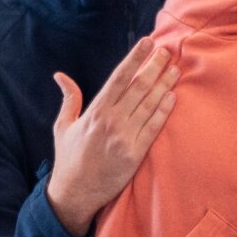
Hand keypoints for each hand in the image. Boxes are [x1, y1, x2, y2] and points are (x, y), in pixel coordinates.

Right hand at [46, 38, 178, 236]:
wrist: (75, 193)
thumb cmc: (69, 159)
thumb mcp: (62, 126)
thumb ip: (68, 99)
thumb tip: (60, 76)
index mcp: (95, 111)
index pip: (119, 77)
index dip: (135, 57)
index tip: (147, 42)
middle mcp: (112, 121)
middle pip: (139, 86)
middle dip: (155, 66)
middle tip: (167, 51)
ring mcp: (125, 137)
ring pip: (150, 104)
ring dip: (164, 84)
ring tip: (175, 69)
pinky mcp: (136, 154)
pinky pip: (154, 127)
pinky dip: (164, 110)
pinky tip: (173, 96)